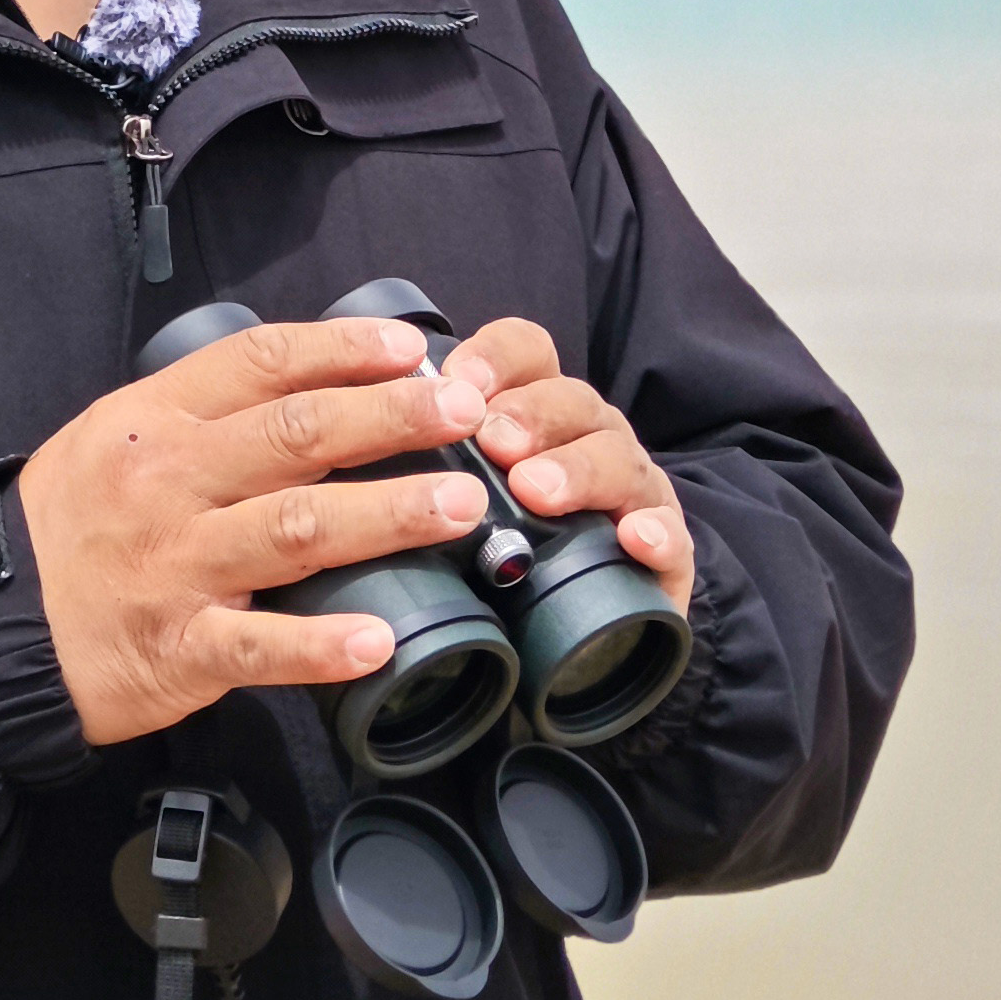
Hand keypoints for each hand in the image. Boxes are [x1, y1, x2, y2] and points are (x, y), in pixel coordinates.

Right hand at [16, 317, 494, 746]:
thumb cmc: (66, 529)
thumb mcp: (113, 439)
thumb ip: (200, 416)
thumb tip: (309, 389)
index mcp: (155, 421)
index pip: (260, 363)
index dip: (342, 351)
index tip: (410, 350)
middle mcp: (169, 483)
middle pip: (297, 435)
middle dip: (391, 419)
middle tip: (465, 412)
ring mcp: (175, 566)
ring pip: (296, 529)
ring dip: (387, 515)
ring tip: (460, 506)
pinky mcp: (177, 649)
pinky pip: (259, 648)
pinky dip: (320, 645)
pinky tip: (377, 642)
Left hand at [441, 319, 695, 617]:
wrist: (573, 646)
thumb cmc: (495, 560)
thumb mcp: (452, 503)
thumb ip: (413, 470)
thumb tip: (328, 449)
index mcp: (535, 413)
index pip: (525, 353)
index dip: (493, 358)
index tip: (455, 381)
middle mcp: (588, 439)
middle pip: (570, 399)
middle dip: (529, 414)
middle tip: (492, 443)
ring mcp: (630, 494)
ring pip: (619, 457)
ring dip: (577, 467)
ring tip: (535, 491)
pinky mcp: (663, 560)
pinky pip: (672, 539)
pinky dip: (657, 534)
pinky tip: (633, 538)